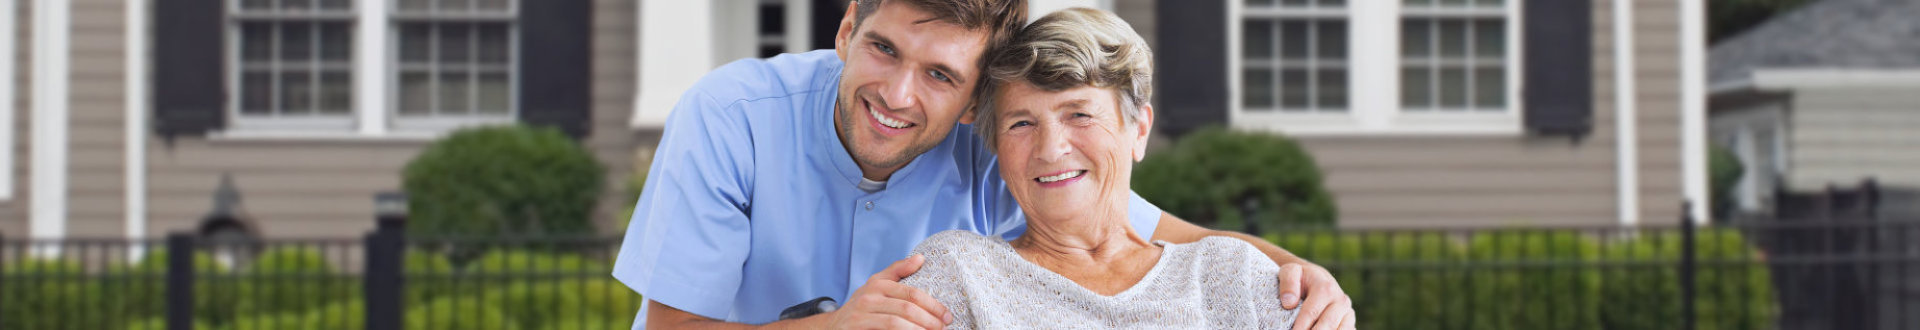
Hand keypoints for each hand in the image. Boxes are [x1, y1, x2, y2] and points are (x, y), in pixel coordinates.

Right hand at [821, 254, 951, 328]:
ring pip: (896, 323)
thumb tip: (921, 258)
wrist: (832, 326)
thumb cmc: (862, 306)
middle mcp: (868, 298)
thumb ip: (898, 271)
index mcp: (878, 284)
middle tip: (943, 328)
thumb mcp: (876, 284)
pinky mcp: (856, 328)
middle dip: (929, 320)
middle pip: (907, 309)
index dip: (933, 305)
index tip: (947, 316)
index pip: (912, 293)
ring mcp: (860, 315)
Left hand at [1279, 262, 1354, 329]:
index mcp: (1326, 288)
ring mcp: (1348, 312)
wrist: (1316, 278)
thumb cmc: (1301, 277)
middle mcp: (1341, 301)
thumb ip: (1288, 283)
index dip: (1299, 328)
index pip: (1311, 313)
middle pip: (1326, 326)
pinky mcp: (1350, 321)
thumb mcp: (1290, 271)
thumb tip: (1289, 303)